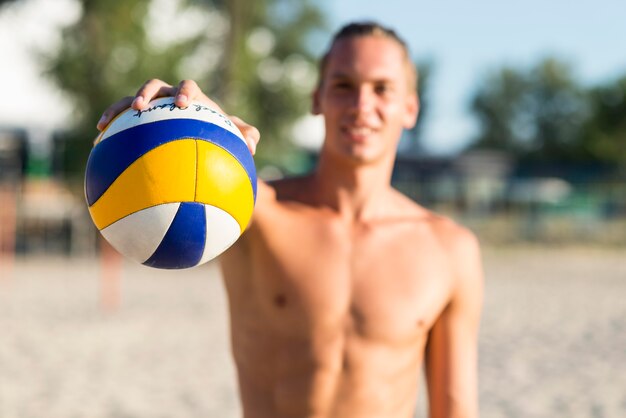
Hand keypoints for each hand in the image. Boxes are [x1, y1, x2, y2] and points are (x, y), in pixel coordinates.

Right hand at [96, 79, 259, 154]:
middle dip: (147, 93)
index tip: (184, 104)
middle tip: (142, 106)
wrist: (201, 137)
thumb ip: (247, 136)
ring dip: (119, 109)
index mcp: (193, 97)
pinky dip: (108, 130)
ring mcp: (151, 107)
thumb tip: (253, 146)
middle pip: (155, 85)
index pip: (189, 87)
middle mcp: (169, 97)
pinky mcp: (136, 121)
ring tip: (105, 123)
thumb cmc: (219, 135)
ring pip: (130, 101)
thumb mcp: (234, 137)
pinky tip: (96, 145)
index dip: (185, 92)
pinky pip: (119, 123)